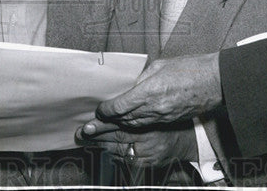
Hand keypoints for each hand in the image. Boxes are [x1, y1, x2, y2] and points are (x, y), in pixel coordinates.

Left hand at [76, 118, 196, 168]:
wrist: (186, 140)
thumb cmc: (170, 119)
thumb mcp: (156, 110)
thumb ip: (138, 106)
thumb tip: (115, 102)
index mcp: (150, 125)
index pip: (121, 124)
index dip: (103, 124)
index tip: (89, 123)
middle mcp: (148, 141)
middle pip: (116, 138)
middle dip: (96, 135)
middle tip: (80, 133)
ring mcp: (148, 155)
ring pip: (118, 150)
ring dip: (100, 145)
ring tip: (85, 140)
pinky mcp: (147, 165)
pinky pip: (125, 160)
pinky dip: (112, 154)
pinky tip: (102, 149)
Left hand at [96, 53, 222, 127]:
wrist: (216, 82)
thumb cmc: (190, 68)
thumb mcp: (160, 65)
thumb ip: (143, 77)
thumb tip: (131, 85)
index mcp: (150, 92)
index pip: (120, 107)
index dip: (106, 110)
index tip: (99, 110)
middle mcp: (154, 108)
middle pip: (124, 119)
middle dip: (109, 121)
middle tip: (96, 122)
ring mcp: (163, 116)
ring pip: (135, 124)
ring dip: (122, 124)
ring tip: (109, 122)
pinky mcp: (171, 120)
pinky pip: (148, 124)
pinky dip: (136, 123)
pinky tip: (131, 120)